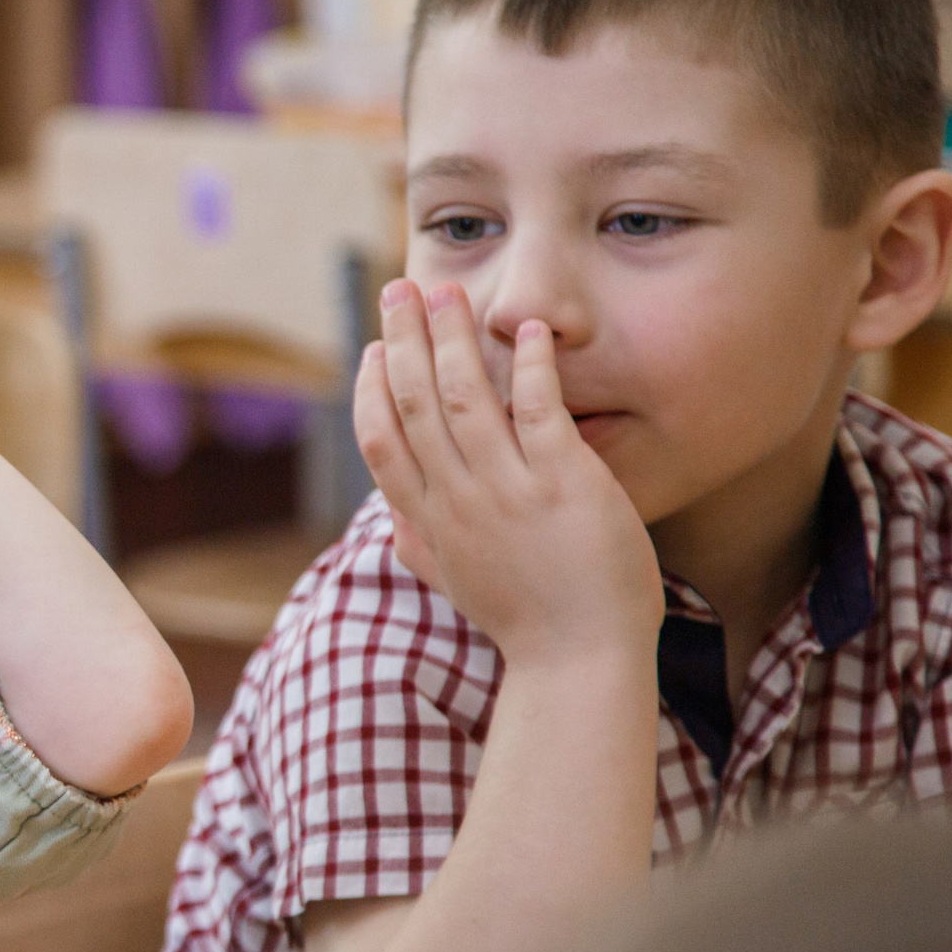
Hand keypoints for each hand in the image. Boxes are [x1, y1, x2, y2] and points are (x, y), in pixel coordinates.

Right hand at [353, 280, 662, 669]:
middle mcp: (458, 499)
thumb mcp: (454, 584)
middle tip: (400, 289)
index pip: (381, 442)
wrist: (578, 662)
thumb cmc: (525, 624)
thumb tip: (389, 521)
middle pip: (414, 403)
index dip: (372, 389)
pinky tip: (526, 330)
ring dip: (453, 338)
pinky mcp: (563, 484)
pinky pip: (538, 411)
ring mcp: (508, 490)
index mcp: (429, 522)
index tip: (377, 350)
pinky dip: (529, 366)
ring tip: (448, 292)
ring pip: (464, 397)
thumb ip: (418, 546)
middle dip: (404, 339)